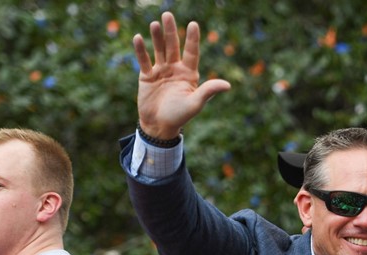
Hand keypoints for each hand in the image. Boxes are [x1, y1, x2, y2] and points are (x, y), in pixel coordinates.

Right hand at [132, 11, 231, 138]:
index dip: (192, 39)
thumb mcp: (195, 103)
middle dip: (170, 32)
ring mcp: (161, 71)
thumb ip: (208, 91)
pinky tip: (139, 38)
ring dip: (156, 37)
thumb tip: (228, 85)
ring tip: (155, 23)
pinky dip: (141, 50)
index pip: (191, 52)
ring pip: (159, 50)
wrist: (160, 126)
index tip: (193, 24)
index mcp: (189, 74)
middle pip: (173, 46)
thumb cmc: (180, 116)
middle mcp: (175, 69)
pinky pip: (144, 60)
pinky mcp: (147, 76)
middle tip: (168, 15)